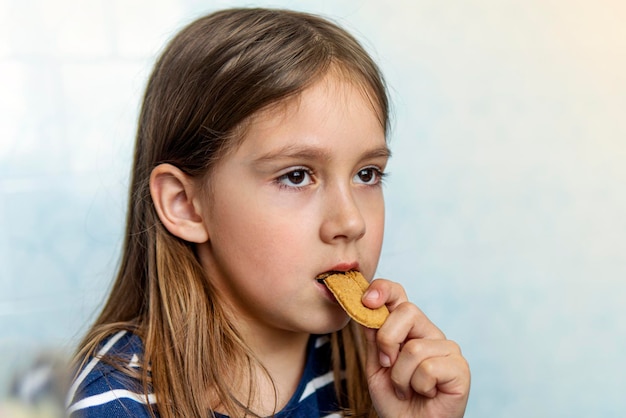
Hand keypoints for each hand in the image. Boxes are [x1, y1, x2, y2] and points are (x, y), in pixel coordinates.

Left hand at [362, 279, 469, 417]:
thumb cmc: (394, 399)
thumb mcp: (374, 365)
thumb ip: (373, 337)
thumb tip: (366, 306)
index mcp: (407, 327)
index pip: (398, 295)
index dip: (383, 289)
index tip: (366, 300)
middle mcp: (429, 332)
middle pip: (407, 312)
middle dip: (387, 341)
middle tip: (386, 366)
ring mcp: (447, 348)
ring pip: (414, 348)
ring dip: (401, 377)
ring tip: (407, 388)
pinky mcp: (460, 368)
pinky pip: (429, 367)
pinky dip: (419, 386)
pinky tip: (426, 393)